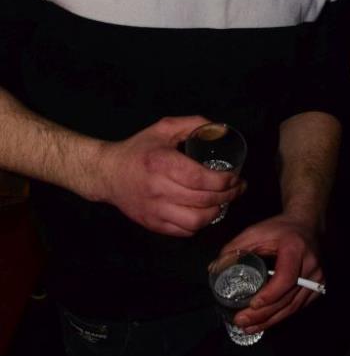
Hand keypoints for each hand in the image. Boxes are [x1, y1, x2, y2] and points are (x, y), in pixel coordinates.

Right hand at [95, 116, 245, 235]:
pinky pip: (183, 231)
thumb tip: (220, 129)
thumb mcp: (164, 128)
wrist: (107, 173)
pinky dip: (199, 225)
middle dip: (228, 196)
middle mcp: (158, 189)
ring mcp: (154, 210)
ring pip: (195, 221)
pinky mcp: (152, 224)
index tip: (235, 176)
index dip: (224, 181)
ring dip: (216, 213)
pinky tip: (206, 213)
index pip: (200, 178)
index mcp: (162, 163)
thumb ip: (193, 124)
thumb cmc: (139, 149)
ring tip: (224, 202)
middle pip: (202, 200)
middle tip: (237, 188)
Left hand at [214, 215, 322, 333]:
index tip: (252, 305)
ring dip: (271, 320)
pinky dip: (281, 316)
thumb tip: (214, 268)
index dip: (270, 294)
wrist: (307, 225)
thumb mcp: (256, 231)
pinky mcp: (318, 287)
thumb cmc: (280, 229)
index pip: (286, 277)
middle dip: (263, 314)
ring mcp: (317, 278)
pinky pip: (298, 306)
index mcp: (296, 249)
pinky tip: (265, 322)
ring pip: (293, 307)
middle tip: (241, 321)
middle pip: (287, 297)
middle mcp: (311, 265)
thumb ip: (235, 248)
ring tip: (249, 327)